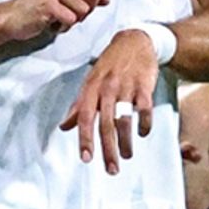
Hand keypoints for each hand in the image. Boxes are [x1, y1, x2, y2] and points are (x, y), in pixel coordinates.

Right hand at [0, 0, 121, 42]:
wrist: (12, 16)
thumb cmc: (39, 5)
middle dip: (88, 8)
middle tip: (72, 12)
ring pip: (84, 10)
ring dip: (73, 20)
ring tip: (56, 16)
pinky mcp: (49, 3)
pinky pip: (71, 19)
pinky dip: (63, 26)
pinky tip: (51, 22)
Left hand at [58, 29, 159, 174]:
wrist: (134, 40)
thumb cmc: (110, 64)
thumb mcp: (91, 81)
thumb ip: (79, 105)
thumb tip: (64, 127)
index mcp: (92, 87)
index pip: (85, 116)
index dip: (85, 138)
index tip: (86, 158)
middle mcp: (107, 87)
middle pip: (106, 123)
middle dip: (108, 149)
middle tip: (111, 169)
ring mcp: (126, 85)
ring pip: (125, 119)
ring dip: (126, 141)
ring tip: (126, 155)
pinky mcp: (144, 85)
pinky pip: (144, 108)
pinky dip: (144, 123)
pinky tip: (143, 133)